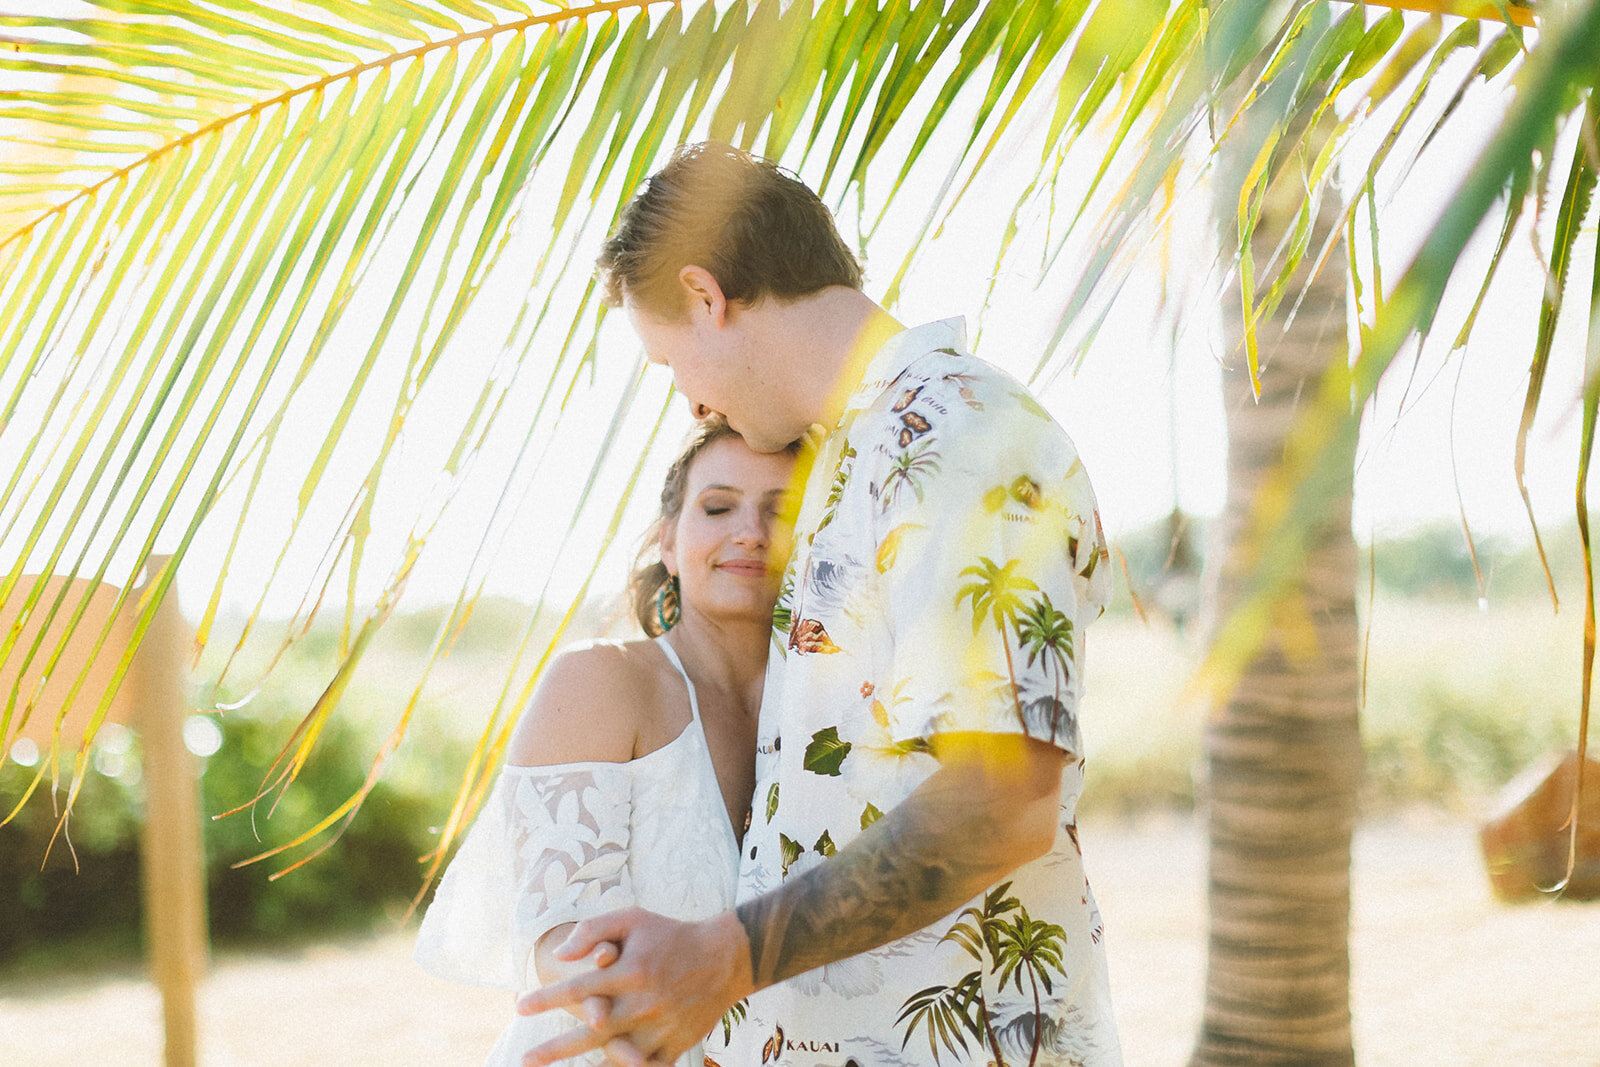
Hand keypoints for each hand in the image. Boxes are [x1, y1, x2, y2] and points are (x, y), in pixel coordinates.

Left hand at [515, 908, 753, 1065]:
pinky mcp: (673, 1046)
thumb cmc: (670, 935)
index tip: (520, 1006)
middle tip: (525, 1059)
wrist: (724, 960)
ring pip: (612, 1056)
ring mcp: (659, 1029)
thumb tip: (561, 955)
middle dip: (553, 1049)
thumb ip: (593, 930)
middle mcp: (643, 1004)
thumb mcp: (632, 918)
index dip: (546, 999)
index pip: (578, 989)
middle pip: (589, 1033)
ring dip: (583, 1064)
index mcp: (631, 971)